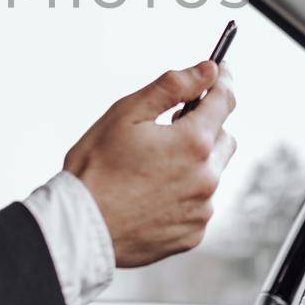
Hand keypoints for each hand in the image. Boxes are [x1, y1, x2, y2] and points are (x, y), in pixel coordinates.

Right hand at [63, 61, 236, 267]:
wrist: (79, 228)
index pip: (225, 100)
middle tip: (171, 125)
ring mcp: (201, 209)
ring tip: (154, 166)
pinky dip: (185, 193)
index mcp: (193, 143)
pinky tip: (153, 194)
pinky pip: (199, 204)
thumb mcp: (126, 114)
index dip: (222, 81)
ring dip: (195, 162)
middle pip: (224, 138)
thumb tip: (208, 70)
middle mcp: (207, 177)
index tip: (217, 72)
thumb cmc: (95, 168)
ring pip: (212, 173)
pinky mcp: (193, 234)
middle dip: (205, 126)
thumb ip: (172, 87)